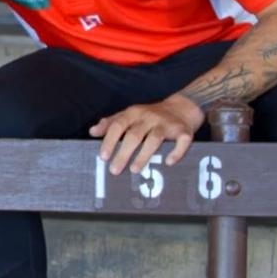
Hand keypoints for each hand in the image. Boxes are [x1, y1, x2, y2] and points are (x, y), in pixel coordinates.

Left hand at [89, 94, 204, 174]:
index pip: (118, 125)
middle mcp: (149, 116)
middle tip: (114, 170)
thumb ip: (111, 123)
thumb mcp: (130, 115)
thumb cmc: (150, 115)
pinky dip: (176, 152)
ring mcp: (167, 124)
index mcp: (134, 113)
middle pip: (134, 135)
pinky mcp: (184, 131)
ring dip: (144, 155)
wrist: (182, 107)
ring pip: (155, 139)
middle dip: (123, 153)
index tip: (103, 157)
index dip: (110, 140)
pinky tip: (168, 162)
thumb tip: (92, 132)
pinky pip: (181, 142)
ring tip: (134, 169)